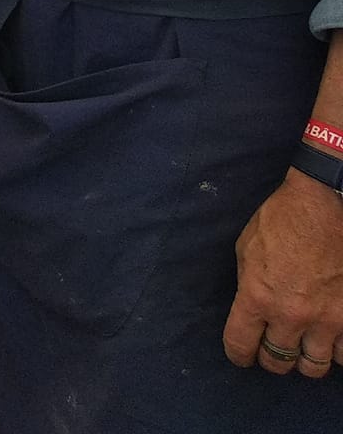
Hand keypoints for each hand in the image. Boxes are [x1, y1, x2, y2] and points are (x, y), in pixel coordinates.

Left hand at [224, 171, 342, 377]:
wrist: (325, 205)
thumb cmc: (281, 220)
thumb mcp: (246, 249)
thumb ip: (248, 285)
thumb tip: (254, 311)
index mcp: (256, 296)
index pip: (240, 345)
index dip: (238, 355)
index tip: (242, 355)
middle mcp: (291, 315)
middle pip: (278, 362)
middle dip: (273, 359)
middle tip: (275, 348)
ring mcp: (328, 319)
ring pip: (315, 366)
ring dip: (307, 358)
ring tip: (305, 345)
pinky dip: (338, 351)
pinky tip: (332, 338)